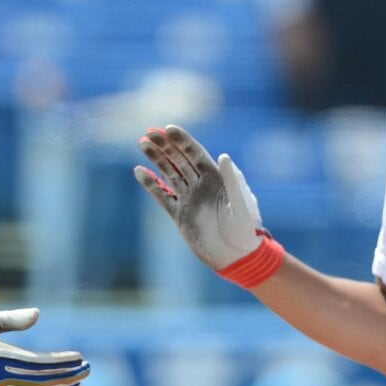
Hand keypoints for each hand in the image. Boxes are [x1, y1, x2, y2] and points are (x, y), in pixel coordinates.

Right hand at [134, 125, 269, 272]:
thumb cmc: (246, 230)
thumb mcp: (242, 205)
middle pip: (179, 159)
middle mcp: (202, 185)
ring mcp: (190, 199)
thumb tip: (223, 156)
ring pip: (169, 173)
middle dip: (165, 145)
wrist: (237, 257)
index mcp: (216, 178)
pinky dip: (151, 184)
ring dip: (156, 159)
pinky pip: (162, 196)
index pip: (195, 154)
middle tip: (148, 133)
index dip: (182, 141)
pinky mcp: (180, 215)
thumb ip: (233, 181)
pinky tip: (139, 172)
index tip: (167, 129)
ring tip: (142, 144)